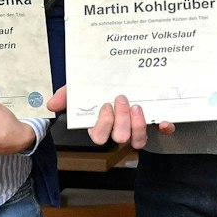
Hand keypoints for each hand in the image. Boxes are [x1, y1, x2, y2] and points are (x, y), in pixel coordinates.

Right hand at [44, 85, 174, 148]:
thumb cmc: (103, 85)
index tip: (105, 105)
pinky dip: (164, 127)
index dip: (103, 124)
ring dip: (138, 125)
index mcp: (101, 125)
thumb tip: (52, 105)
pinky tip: (164, 120)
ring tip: (137, 106)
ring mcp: (138, 129)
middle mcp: (119, 130)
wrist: (130, 74)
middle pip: (120, 138)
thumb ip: (67, 95)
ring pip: (138, 141)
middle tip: (121, 98)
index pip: (99, 137)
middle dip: (121, 119)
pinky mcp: (157, 124)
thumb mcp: (82, 87)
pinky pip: (162, 132)